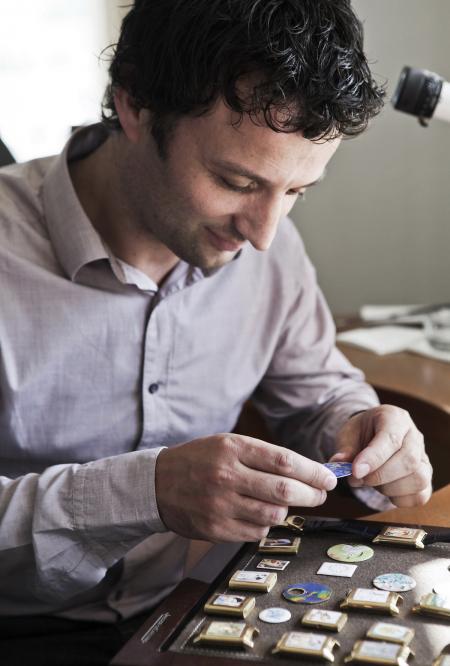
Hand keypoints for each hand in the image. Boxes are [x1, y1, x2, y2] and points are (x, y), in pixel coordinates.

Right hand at [155, 434, 336, 541]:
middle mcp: (226, 476)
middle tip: (320, 495)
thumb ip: (263, 456)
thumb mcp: (227, 444)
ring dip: (287, 511)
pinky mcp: (215, 529)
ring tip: (285, 504)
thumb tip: (306, 472)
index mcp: (232, 448)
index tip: (329, 478)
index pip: (284, 461)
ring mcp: (220, 505)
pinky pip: (256, 532)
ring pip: (273, 515)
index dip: (313, 472)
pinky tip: (258, 515)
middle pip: (284, 491)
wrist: (157, 484)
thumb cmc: (200, 460)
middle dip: (311, 494)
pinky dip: (265, 526)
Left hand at [329, 405, 432, 506]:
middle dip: (380, 476)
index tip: (355, 471)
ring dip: (390, 488)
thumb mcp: (348, 434)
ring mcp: (423, 458)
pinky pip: (420, 495)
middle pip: (408, 461)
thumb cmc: (361, 433)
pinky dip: (400, 499)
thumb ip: (344, 449)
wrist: (372, 435)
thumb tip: (338, 463)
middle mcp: (414, 436)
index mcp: (394, 418)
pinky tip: (385, 490)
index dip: (373, 458)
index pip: (391, 439)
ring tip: (372, 482)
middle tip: (360, 478)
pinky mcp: (425, 477)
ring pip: (418, 479)